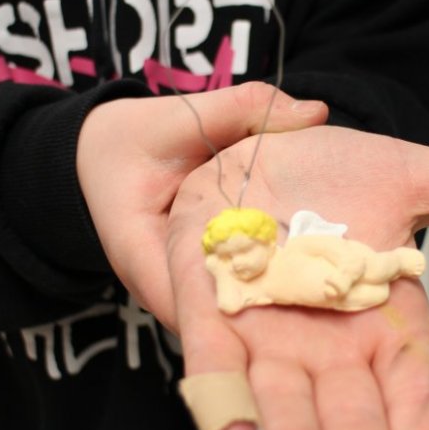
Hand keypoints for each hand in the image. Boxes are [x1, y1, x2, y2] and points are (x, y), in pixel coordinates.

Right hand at [76, 82, 327, 328]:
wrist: (101, 152)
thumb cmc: (133, 138)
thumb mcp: (180, 118)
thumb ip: (244, 110)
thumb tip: (317, 112)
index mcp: (138, 253)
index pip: (190, 304)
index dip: (242, 308)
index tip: (295, 294)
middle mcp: (155, 284)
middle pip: (214, 319)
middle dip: (266, 315)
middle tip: (327, 300)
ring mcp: (173, 287)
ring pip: (225, 310)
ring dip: (267, 302)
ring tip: (326, 295)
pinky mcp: (191, 280)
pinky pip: (228, 291)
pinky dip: (262, 282)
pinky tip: (305, 273)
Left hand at [167, 125, 428, 429]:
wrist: (259, 147)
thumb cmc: (339, 173)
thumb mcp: (418, 177)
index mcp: (385, 323)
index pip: (416, 401)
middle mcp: (328, 344)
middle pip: (350, 421)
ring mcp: (266, 330)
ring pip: (282, 402)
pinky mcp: (209, 308)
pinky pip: (215, 359)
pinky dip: (222, 398)